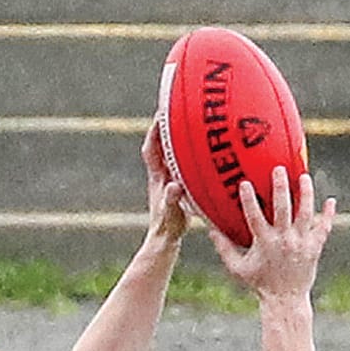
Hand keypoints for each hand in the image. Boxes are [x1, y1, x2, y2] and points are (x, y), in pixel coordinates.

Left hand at [141, 120, 188, 247]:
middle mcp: (160, 176)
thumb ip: (172, 200)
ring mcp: (167, 181)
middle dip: (165, 127)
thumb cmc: (168, 230)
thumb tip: (174, 186)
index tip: (160, 113)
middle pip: (159, 145)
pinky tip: (198, 149)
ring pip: (169, 154)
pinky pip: (180, 164)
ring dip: (176, 139)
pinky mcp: (176, 186)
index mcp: (157, 179)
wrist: (164, 242)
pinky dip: (186, 154)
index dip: (154, 131)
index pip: (151, 149)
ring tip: (188, 121)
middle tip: (175, 108)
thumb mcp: (172, 215)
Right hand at [208, 166, 335, 298]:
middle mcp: (284, 240)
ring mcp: (301, 243)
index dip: (249, 200)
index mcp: (264, 243)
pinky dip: (328, 215)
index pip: (254, 217)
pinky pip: (323, 228)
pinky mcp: (314, 248)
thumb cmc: (260, 283)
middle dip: (281, 187)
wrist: (285, 299)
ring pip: (306, 213)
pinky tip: (331, 201)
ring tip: (304, 177)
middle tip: (279, 169)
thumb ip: (224, 248)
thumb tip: (210, 229)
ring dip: (306, 193)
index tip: (244, 183)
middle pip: (283, 209)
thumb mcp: (238, 268)